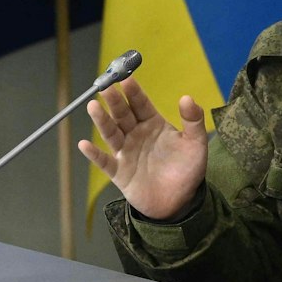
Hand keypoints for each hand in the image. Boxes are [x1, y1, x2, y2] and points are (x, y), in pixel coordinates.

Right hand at [78, 78, 208, 220]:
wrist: (180, 203)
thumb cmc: (187, 170)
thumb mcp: (196, 144)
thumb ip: (193, 120)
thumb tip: (187, 97)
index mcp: (153, 124)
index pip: (140, 104)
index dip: (133, 92)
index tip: (126, 79)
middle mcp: (136, 135)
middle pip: (122, 114)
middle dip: (114, 101)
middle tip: (106, 87)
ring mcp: (126, 153)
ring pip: (111, 133)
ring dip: (102, 121)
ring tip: (93, 106)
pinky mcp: (119, 173)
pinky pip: (104, 162)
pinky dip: (94, 154)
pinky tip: (85, 144)